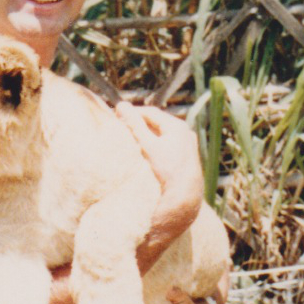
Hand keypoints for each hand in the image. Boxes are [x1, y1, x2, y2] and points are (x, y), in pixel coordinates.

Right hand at [115, 102, 204, 251]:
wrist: (185, 198)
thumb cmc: (167, 171)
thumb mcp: (148, 146)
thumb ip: (135, 126)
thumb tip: (120, 106)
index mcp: (177, 126)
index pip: (150, 112)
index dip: (132, 113)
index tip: (116, 118)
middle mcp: (185, 132)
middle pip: (156, 124)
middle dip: (138, 125)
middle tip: (121, 129)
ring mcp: (186, 145)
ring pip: (161, 135)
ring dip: (146, 136)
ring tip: (131, 141)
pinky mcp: (185, 158)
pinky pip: (166, 146)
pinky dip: (154, 146)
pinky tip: (145, 154)